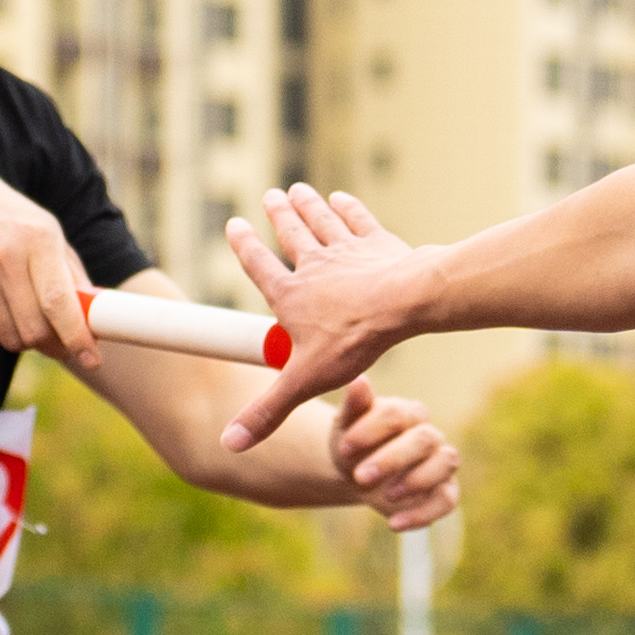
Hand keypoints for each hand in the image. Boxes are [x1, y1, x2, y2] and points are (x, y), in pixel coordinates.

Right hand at [0, 161, 101, 366]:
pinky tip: (0, 309)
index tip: (91, 359)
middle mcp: (3, 257)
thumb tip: (96, 319)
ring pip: (9, 337)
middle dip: (52, 344)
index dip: (76, 336)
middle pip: (34, 329)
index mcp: (38, 240)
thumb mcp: (48, 233)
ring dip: (25, 339)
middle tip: (59, 341)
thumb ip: (72, 275)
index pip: (58, 301)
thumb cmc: (12, 222)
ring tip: (27, 319)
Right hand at [219, 185, 436, 449]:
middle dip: (278, 215)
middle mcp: (314, 265)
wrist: (405, 304)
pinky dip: (349, 209)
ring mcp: (346, 250)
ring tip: (297, 190)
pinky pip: (359, 220)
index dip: (245, 246)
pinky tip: (342, 199)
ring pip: (322, 221)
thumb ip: (268, 412)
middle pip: (291, 234)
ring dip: (309, 206)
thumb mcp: (306, 381)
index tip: (233, 225)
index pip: (260, 267)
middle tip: (269, 195)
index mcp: (292, 295)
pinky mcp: (378, 243)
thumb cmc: (354, 342)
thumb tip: (230, 445)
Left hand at [329, 382, 460, 533]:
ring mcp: (440, 463)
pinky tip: (393, 524)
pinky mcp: (444, 492)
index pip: (396, 414)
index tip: (344, 447)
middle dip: (392, 459)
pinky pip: (447, 501)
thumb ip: (354, 407)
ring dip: (418, 480)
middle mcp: (429, 435)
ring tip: (385, 496)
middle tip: (360, 477)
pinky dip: (423, 514)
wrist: (358, 475)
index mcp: (406, 413)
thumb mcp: (345, 427)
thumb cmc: (354, 445)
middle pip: (424, 439)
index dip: (371, 430)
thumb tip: (359, 381)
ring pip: (446, 462)